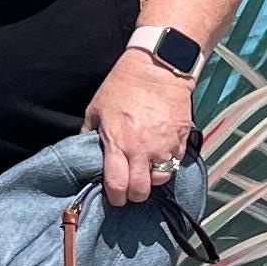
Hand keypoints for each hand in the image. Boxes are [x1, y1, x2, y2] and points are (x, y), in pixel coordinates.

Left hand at [88, 51, 192, 208]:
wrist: (157, 68)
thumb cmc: (122, 86)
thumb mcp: (96, 108)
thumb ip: (90, 133)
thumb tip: (85, 151)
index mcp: (117, 143)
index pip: (117, 185)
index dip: (115, 197)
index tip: (115, 197)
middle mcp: (142, 149)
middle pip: (141, 190)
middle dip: (135, 195)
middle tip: (131, 189)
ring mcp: (164, 145)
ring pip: (161, 179)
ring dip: (152, 179)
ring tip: (146, 170)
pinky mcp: (181, 139)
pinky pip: (175, 162)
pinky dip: (168, 163)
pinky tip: (160, 154)